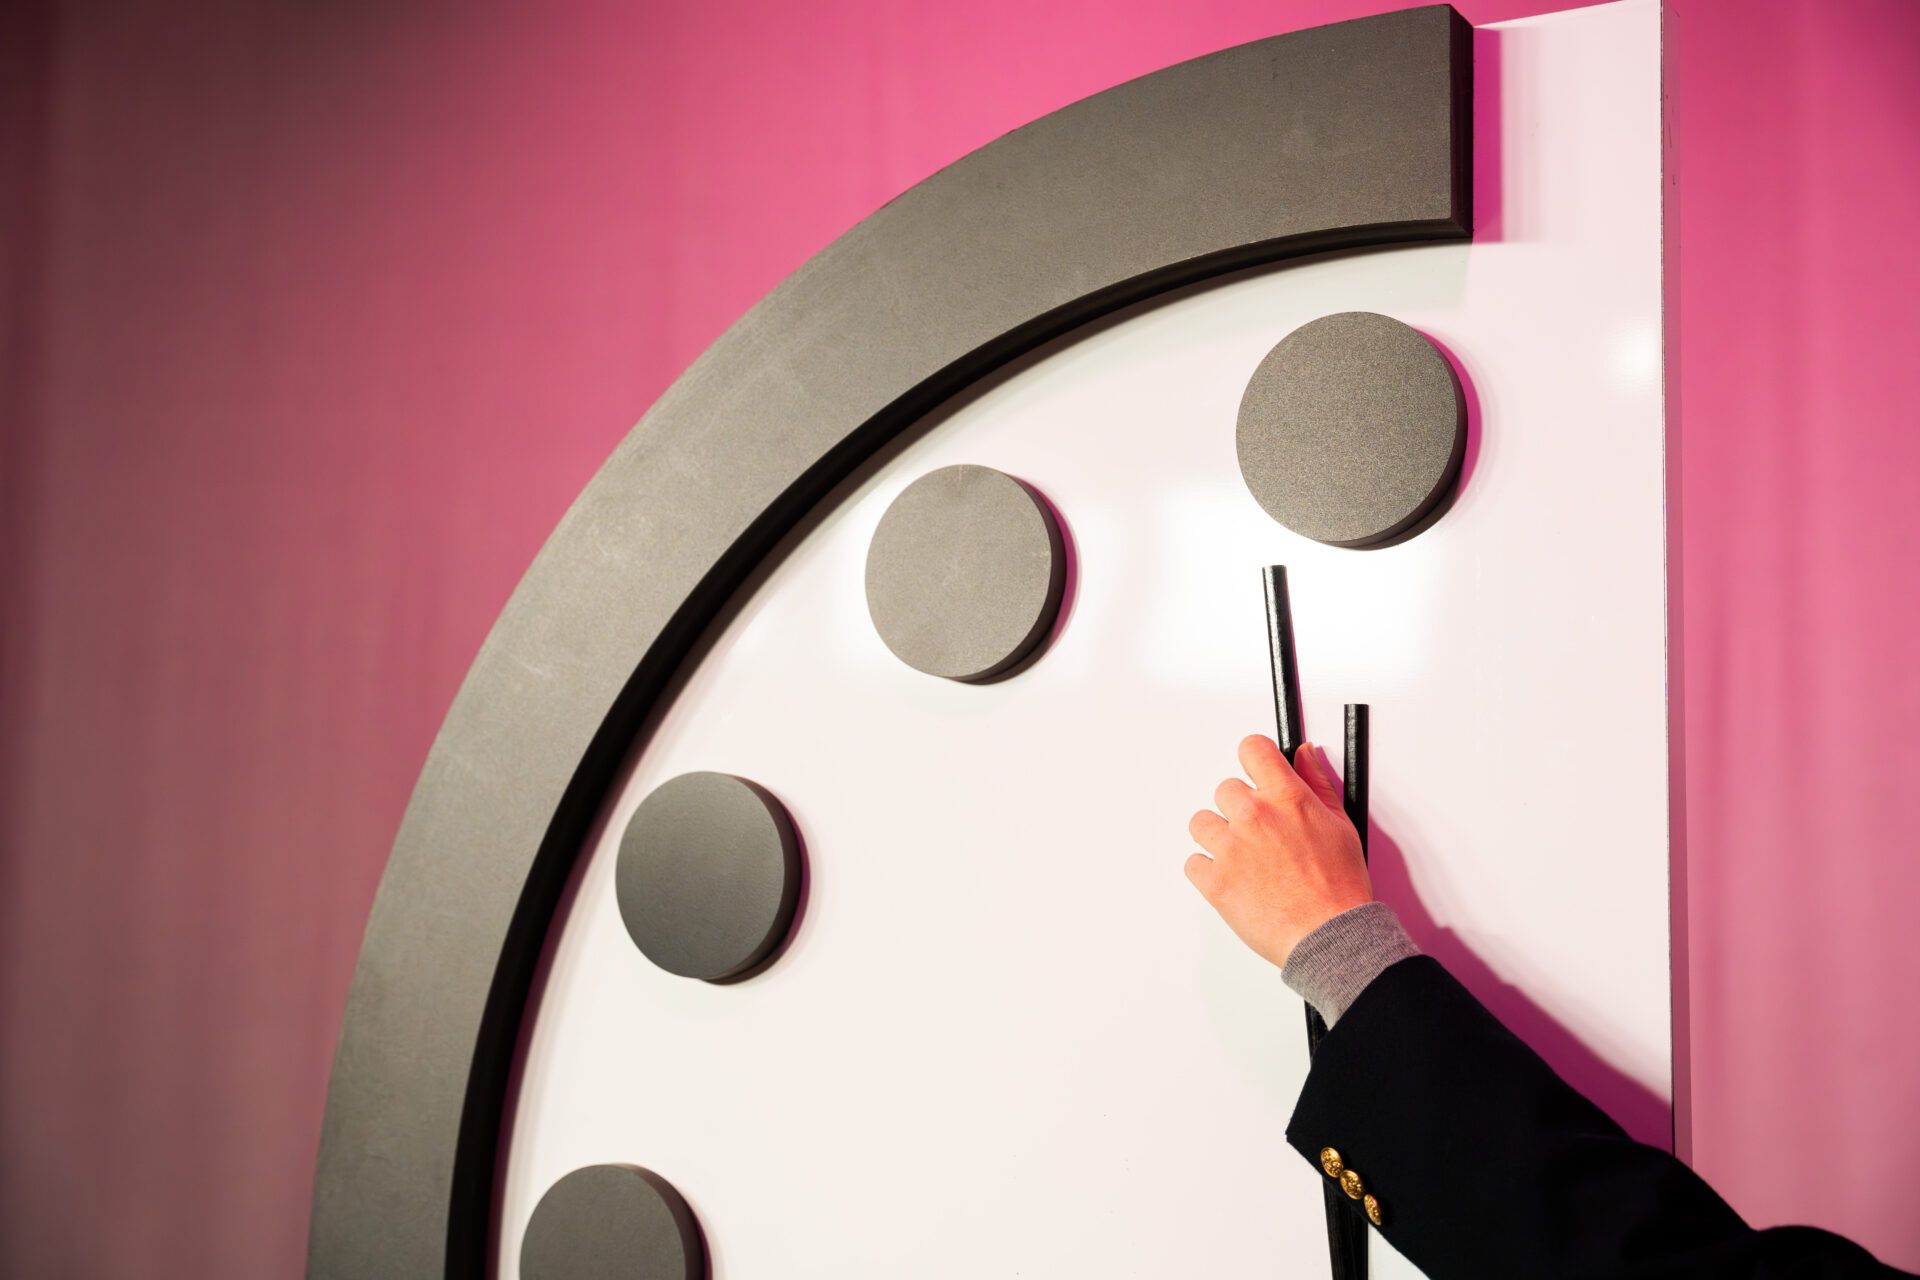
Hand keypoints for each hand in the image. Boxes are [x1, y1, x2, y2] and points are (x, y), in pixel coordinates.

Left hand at [1184, 733, 1371, 969]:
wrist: (1330, 934)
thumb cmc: (1340, 886)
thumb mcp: (1340, 824)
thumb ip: (1317, 783)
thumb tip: (1305, 754)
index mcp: (1285, 798)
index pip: (1253, 750)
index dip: (1254, 759)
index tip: (1256, 773)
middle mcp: (1254, 816)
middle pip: (1225, 789)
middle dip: (1240, 808)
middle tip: (1260, 834)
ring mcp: (1231, 848)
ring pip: (1201, 822)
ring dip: (1218, 837)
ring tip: (1244, 858)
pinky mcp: (1214, 880)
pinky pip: (1194, 863)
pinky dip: (1208, 871)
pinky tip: (1234, 880)